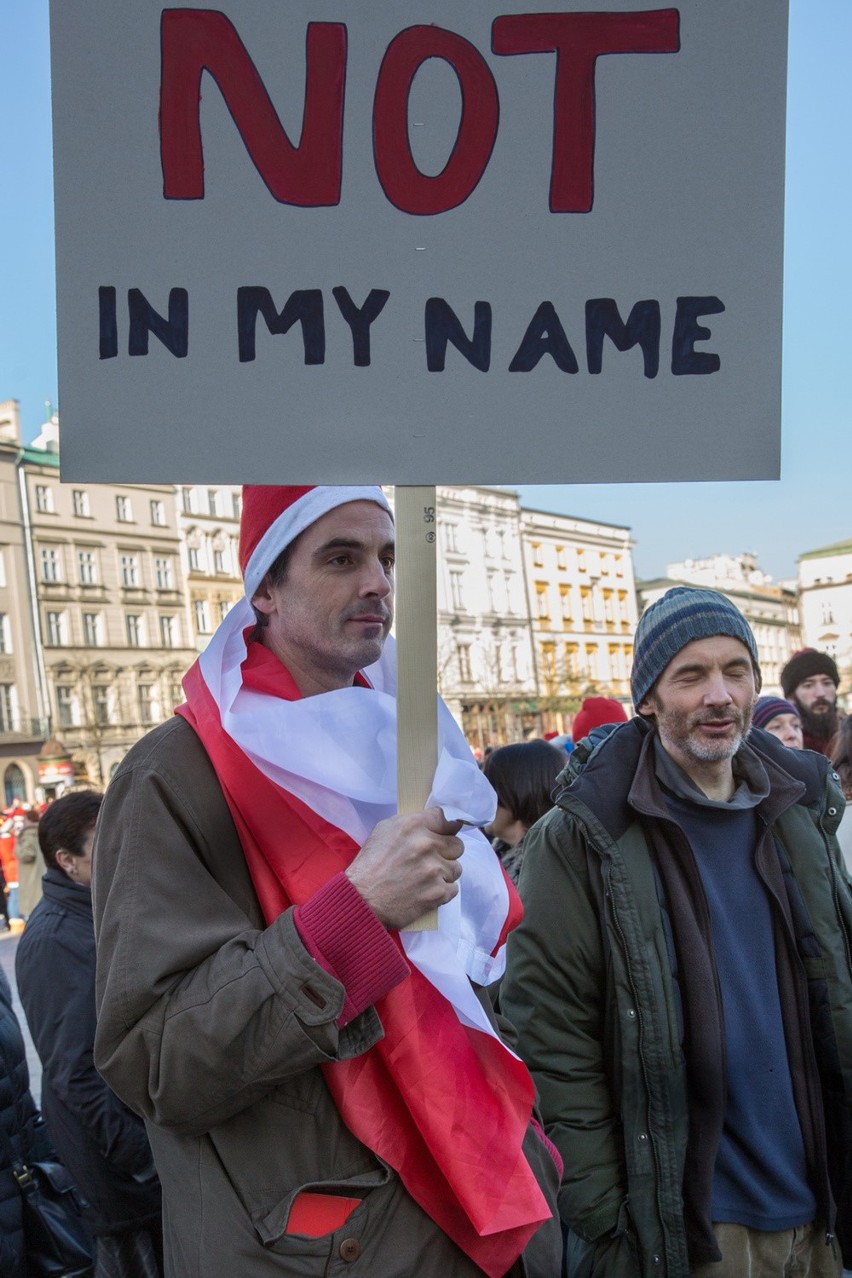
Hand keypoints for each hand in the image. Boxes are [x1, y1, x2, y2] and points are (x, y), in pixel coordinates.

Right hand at [346, 807, 463, 929]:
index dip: (445, 828)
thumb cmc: (369, 865)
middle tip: (432, 860)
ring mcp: (434, 870)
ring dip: (444, 874)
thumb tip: (432, 822)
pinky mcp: (438, 892)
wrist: (361, 900)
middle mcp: (426, 845)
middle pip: (457, 844)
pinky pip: (453, 888)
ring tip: (425, 879)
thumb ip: (411, 823)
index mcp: (413, 826)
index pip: (446, 819)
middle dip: (446, 853)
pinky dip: (442, 891)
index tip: (444, 835)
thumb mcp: (383, 831)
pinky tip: (426, 891)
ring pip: (456, 868)